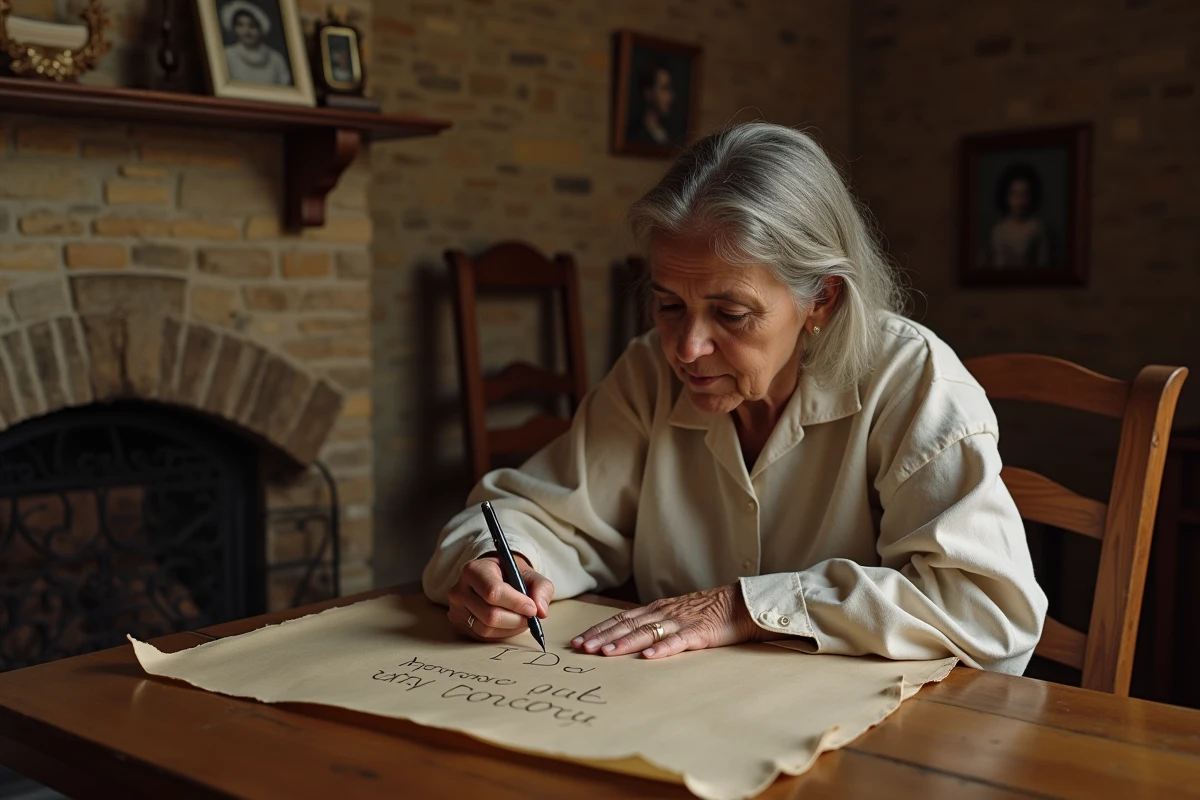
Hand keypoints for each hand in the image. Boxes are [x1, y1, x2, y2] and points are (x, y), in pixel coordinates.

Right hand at [447, 553, 554, 641]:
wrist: (493, 577)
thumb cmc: (511, 575)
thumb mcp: (530, 575)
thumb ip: (541, 588)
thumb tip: (541, 611)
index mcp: (474, 570)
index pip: (493, 592)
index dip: (516, 604)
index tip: (533, 609)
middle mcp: (459, 590)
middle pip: (490, 615)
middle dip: (516, 619)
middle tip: (531, 617)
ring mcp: (456, 609)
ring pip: (486, 629)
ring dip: (510, 629)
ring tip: (522, 620)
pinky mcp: (458, 624)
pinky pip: (482, 637)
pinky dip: (501, 633)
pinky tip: (509, 624)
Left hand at [570, 584, 766, 659]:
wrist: (740, 604)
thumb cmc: (706, 612)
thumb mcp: (674, 614)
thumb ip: (653, 624)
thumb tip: (626, 637)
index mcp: (656, 610)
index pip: (620, 619)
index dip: (598, 630)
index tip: (578, 641)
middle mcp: (663, 613)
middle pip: (627, 625)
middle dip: (602, 637)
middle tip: (581, 648)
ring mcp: (681, 622)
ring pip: (647, 632)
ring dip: (624, 642)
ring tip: (606, 652)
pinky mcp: (699, 632)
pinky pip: (678, 641)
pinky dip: (662, 649)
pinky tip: (648, 656)